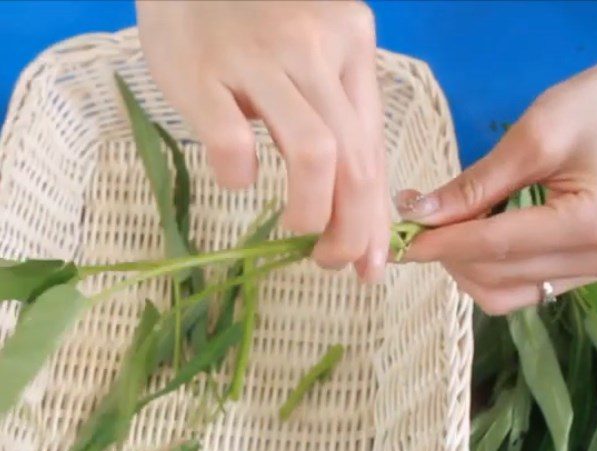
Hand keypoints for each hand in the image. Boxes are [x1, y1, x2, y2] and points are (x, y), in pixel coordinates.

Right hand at [136, 0, 389, 280]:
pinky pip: (233, 140)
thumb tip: (363, 212)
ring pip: (313, 153)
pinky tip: (239, 181)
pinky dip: (240, 175)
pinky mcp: (203, 68)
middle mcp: (316, 45)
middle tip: (333, 261)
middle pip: (354, 158)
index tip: (371, 262)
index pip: (374, 146)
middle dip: (351, 228)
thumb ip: (340, 122)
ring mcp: (259, 55)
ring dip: (311, 211)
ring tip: (296, 231)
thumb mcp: (313, 60)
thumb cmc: (254, 24)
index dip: (376, 215)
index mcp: (352, 43)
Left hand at [396, 39, 596, 314]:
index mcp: (594, 224)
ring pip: (507, 294)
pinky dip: (491, 269)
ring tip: (448, 227)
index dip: (441, 244)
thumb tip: (418, 216)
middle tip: (419, 220)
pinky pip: (525, 287)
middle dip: (450, 255)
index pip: (496, 246)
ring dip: (467, 268)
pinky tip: (477, 237)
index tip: (398, 238)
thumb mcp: (533, 136)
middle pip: (497, 278)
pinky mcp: (592, 272)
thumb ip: (474, 185)